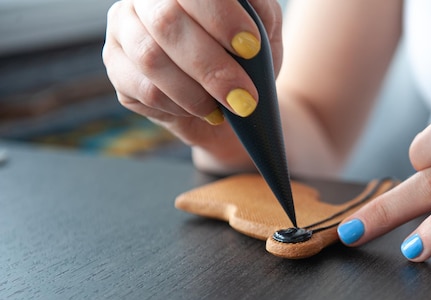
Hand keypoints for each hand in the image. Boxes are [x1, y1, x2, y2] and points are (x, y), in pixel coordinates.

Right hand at [102, 0, 282, 166]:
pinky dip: (183, 106)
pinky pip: (147, 91)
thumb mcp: (264, 28)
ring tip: (230, 107)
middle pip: (166, 22)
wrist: (234, 99)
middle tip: (245, 95)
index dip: (221, 17)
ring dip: (197, 91)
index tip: (251, 46)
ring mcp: (123, 32)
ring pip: (151, 59)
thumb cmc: (247, 56)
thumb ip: (259, 10)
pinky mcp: (117, 71)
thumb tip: (248, 13)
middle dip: (212, 65)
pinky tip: (205, 110)